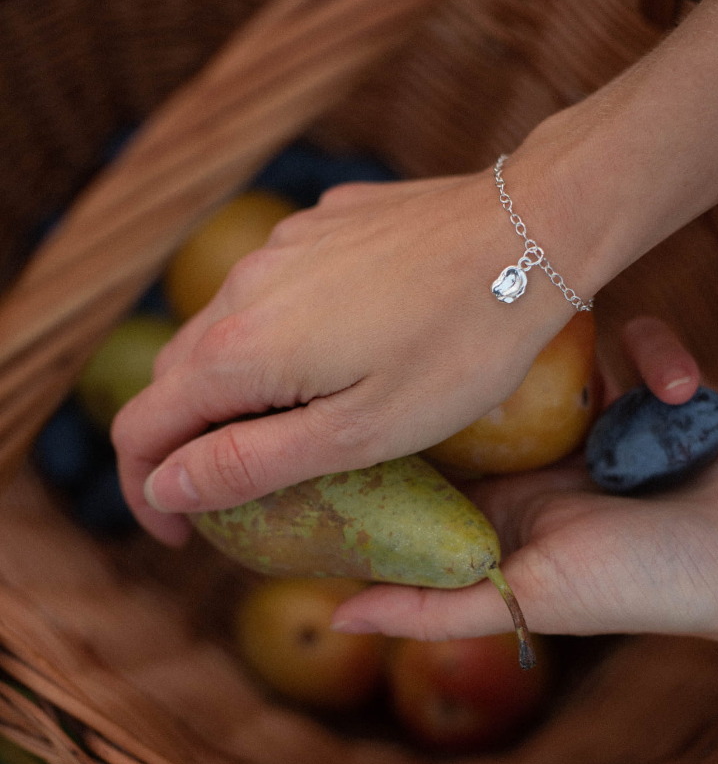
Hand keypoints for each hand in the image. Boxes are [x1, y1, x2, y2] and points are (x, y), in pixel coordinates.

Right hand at [112, 167, 589, 545]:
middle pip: (175, 380)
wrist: (530, 230)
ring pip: (224, 332)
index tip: (183, 535)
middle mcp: (240, 288)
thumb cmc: (458, 346)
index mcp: (238, 350)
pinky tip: (338, 356)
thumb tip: (167, 486)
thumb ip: (252, 462)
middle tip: (237, 497)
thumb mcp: (358, 433)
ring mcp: (279, 249)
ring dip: (234, 390)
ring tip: (290, 430)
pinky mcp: (319, 228)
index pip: (142, 429)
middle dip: (187, 445)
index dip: (148, 492)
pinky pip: (274, 292)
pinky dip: (278, 338)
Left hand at [331, 322, 717, 675]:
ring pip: (553, 355)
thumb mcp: (533, 597)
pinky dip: (656, 352)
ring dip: (564, 345)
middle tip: (440, 316)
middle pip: (485, 397)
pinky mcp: (658, 387)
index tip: (354, 384)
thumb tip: (335, 617)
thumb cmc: (654, 585)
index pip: (435, 464)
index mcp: (511, 511)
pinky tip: (679, 384)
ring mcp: (603, 423)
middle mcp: (548, 464)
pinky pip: (634, 341)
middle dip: (468, 363)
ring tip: (573, 333)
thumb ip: (436, 607)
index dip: (396, 429)